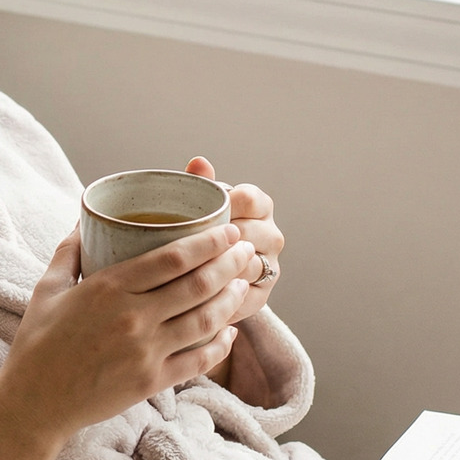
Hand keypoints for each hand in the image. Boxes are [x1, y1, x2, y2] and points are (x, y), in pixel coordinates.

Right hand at [0, 223, 251, 459]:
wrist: (34, 402)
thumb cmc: (37, 343)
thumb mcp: (47, 288)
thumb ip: (69, 251)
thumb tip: (82, 218)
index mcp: (108, 288)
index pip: (172, 257)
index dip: (208, 242)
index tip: (228, 230)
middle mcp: (132, 317)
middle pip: (198, 284)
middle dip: (230, 263)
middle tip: (247, 250)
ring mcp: (145, 351)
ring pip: (205, 320)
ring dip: (231, 299)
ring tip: (243, 284)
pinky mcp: (151, 381)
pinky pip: (198, 360)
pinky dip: (220, 344)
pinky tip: (230, 332)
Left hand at [185, 156, 281, 321]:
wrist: (206, 273)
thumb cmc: (201, 230)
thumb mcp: (200, 206)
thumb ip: (201, 185)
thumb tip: (198, 162)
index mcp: (260, 207)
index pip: (251, 199)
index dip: (227, 204)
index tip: (202, 211)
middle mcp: (271, 236)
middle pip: (251, 234)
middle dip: (219, 240)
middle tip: (188, 245)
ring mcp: (269, 267)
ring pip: (247, 266)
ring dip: (219, 269)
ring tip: (188, 272)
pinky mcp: (261, 296)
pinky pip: (242, 296)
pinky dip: (220, 296)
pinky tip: (197, 297)